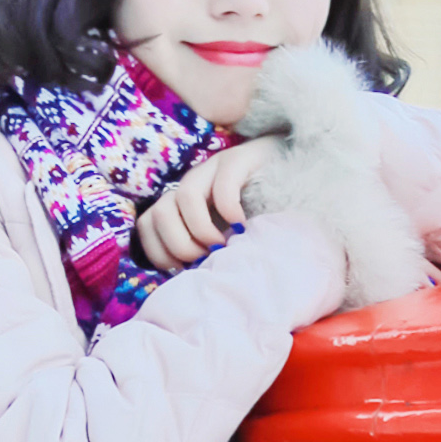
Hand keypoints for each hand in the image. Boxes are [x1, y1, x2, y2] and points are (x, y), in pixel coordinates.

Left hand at [134, 137, 288, 271]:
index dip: (160, 253)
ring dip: (201, 231)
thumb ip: (204, 252)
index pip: (147, 225)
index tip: (185, 269)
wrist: (293, 174)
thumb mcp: (224, 239)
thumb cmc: (258, 217)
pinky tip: (242, 227)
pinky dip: (228, 211)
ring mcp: (212, 168)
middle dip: (179, 245)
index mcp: (181, 204)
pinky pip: (222, 185)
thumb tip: (189, 282)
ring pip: (184, 198)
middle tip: (206, 259)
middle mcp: (191, 184)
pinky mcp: (239, 159)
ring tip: (223, 246)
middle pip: (158, 213)